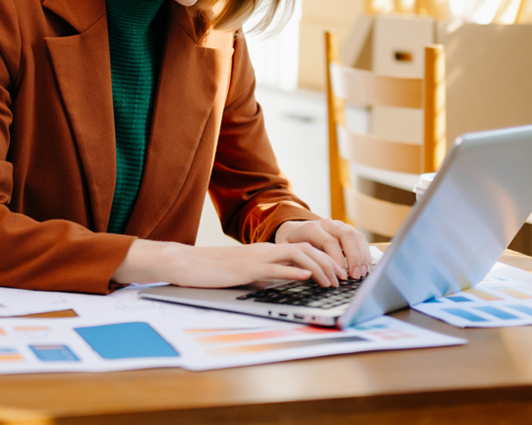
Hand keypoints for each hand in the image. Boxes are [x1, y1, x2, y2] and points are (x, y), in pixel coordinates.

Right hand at [112, 239, 346, 287]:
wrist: (188, 264)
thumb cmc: (215, 271)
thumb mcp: (246, 273)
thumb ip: (265, 275)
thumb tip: (285, 282)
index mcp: (267, 250)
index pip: (304, 249)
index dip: (325, 259)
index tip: (338, 272)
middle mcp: (266, 249)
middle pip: (307, 249)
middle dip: (330, 263)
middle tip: (343, 278)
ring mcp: (258, 257)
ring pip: (297, 255)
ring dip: (319, 267)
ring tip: (332, 280)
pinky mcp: (248, 268)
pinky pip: (276, 267)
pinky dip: (294, 271)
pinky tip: (307, 276)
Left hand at [274, 218, 371, 280]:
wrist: (293, 231)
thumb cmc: (291, 245)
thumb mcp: (289, 252)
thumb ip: (299, 261)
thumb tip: (312, 275)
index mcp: (311, 228)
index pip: (329, 242)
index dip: (337, 260)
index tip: (341, 277)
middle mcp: (326, 223)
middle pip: (346, 235)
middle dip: (353, 257)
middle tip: (355, 276)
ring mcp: (338, 224)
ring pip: (355, 235)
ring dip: (362, 255)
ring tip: (362, 273)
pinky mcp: (346, 229)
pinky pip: (359, 238)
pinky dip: (364, 253)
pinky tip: (365, 267)